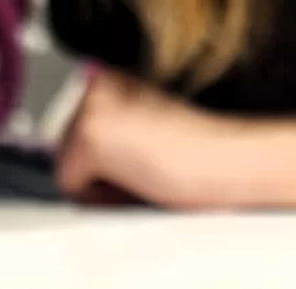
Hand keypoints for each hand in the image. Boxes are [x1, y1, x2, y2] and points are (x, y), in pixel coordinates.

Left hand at [56, 69, 236, 207]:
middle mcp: (96, 86)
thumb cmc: (200, 159)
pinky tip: (139, 181)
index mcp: (111, 82)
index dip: (109, 166)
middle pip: (66, 154)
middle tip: (148, 172)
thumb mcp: (146, 136)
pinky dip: (103, 198)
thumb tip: (75, 168)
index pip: (77, 139)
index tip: (144, 163)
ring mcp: (90, 108)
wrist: (229, 162)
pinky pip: (71, 188)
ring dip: (104, 187)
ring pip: (67, 170)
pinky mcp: (90, 136)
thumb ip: (113, 140)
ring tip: (146, 176)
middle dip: (102, 176)